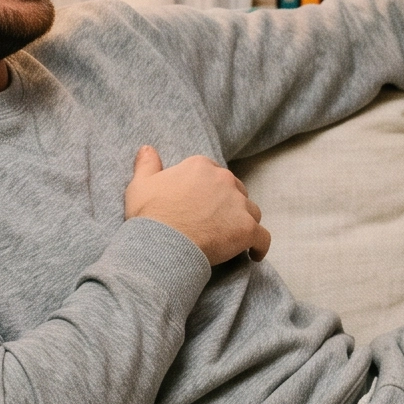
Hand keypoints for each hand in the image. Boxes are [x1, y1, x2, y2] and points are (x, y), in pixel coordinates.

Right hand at [126, 146, 269, 264]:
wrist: (161, 243)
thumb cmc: (150, 215)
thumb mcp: (140, 185)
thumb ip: (147, 165)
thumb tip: (147, 149)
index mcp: (201, 167)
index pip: (214, 175)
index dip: (210, 191)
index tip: (203, 205)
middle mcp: (224, 180)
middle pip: (236, 191)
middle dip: (230, 205)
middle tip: (216, 223)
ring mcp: (238, 204)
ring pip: (251, 212)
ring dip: (243, 222)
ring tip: (232, 238)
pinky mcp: (247, 229)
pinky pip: (263, 238)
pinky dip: (260, 246)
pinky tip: (254, 254)